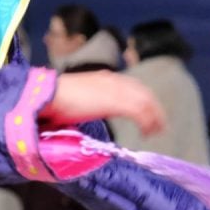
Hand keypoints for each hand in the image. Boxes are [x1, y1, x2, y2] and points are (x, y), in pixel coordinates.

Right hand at [43, 71, 166, 136]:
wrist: (49, 97)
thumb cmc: (56, 101)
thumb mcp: (79, 99)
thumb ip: (90, 102)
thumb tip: (91, 111)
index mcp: (104, 78)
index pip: (132, 86)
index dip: (143, 99)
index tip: (149, 112)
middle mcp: (113, 80)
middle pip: (142, 92)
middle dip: (153, 108)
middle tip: (160, 124)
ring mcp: (115, 90)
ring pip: (144, 101)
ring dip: (153, 117)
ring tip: (157, 131)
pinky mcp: (116, 102)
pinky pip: (139, 111)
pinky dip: (147, 122)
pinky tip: (148, 132)